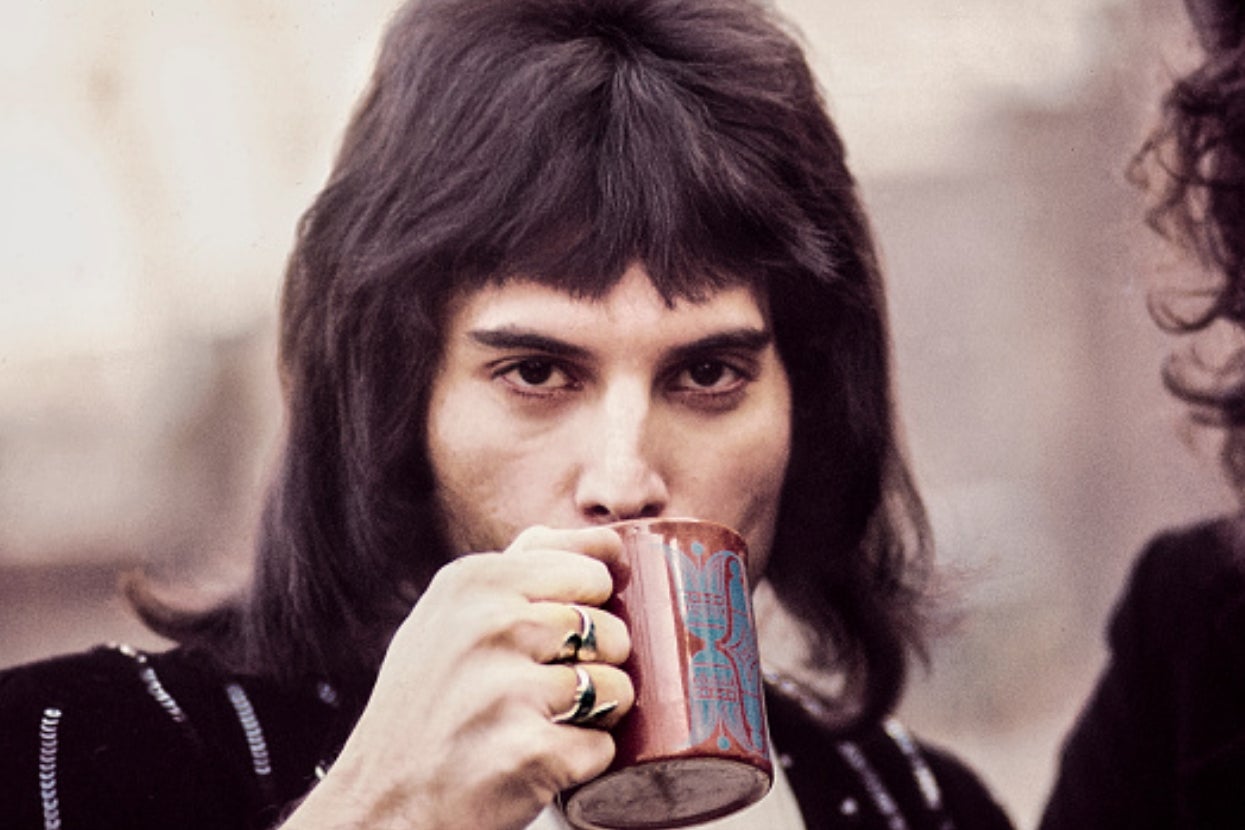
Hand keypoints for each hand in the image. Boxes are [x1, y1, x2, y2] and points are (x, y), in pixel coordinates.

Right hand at [281, 526, 634, 829]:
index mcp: (475, 580)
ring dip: (597, 715)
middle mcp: (490, 625)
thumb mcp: (449, 615)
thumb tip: (611, 545)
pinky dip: (583, 762)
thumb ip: (519, 571)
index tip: (561, 634)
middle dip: (599, 664)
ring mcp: (508, 689)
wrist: (381, 804)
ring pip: (617, 687)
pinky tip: (539, 761)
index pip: (594, 568)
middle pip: (610, 630)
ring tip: (546, 724)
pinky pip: (603, 747)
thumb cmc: (426, 706)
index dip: (593, 606)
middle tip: (546, 691)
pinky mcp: (529, 752)